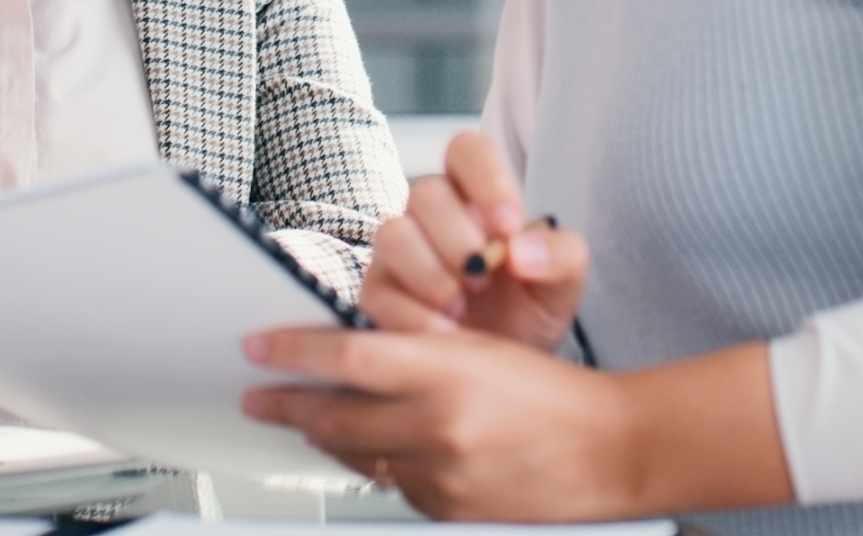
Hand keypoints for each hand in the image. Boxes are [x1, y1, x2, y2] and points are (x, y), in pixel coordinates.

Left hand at [242, 327, 791, 520]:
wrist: (607, 451)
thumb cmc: (548, 391)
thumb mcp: (476, 347)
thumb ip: (412, 353)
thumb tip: (348, 353)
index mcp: (445, 372)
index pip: (346, 358)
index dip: (292, 353)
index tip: (257, 347)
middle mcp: (437, 427)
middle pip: (335, 415)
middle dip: (286, 404)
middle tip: (254, 395)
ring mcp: (440, 478)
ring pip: (356, 454)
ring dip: (321, 434)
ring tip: (298, 418)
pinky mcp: (447, 514)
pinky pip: (391, 485)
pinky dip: (371, 463)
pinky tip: (366, 447)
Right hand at [360, 130, 586, 349]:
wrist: (500, 372)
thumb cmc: (527, 311)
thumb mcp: (562, 285)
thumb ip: (560, 256)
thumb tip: (521, 251)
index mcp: (476, 195)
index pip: (467, 150)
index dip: (485, 178)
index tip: (509, 226)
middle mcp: (431, 215)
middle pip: (426, 192)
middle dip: (457, 238)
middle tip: (483, 277)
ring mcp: (398, 251)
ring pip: (392, 234)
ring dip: (429, 273)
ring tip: (460, 306)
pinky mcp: (377, 293)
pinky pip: (378, 291)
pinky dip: (413, 315)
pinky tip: (444, 334)